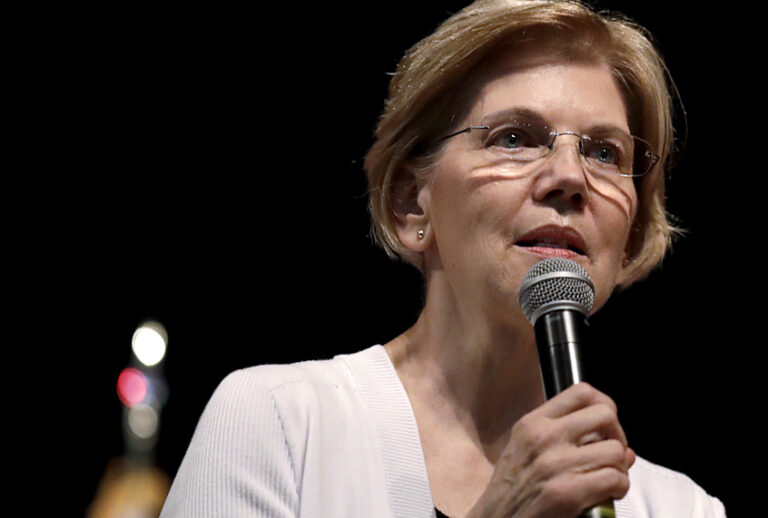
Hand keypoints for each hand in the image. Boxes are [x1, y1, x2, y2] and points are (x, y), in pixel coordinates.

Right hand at [466, 383, 634, 517]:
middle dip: (617, 436)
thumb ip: (565, 440)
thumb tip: (624, 448)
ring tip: (608, 478)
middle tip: (610, 454)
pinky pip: (615, 479)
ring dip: (619, 468)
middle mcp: (544, 437)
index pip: (582, 392)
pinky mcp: (568, 493)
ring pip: (615, 450)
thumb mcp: (525, 451)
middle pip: (605, 414)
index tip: (605, 426)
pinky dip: (618, 488)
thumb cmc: (513, 490)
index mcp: (532, 423)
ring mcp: (556, 464)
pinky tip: (606, 495)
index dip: (604, 405)